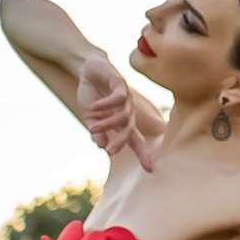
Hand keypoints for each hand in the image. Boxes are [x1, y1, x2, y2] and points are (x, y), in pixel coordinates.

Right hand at [76, 53, 157, 171]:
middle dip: (121, 141)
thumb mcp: (90, 117)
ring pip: (124, 114)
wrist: (88, 69)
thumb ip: (96, 132)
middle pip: (130, 129)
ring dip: (108, 123)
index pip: (135, 140)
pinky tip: (94, 107)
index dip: (142, 154)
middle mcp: (128, 110)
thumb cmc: (92, 96)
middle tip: (111, 151)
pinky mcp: (120, 83)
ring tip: (93, 126)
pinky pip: (118, 97)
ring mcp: (126, 97)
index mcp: (122, 121)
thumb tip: (101, 146)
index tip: (150, 170)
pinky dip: (106, 104)